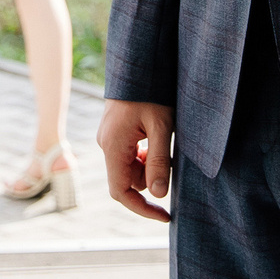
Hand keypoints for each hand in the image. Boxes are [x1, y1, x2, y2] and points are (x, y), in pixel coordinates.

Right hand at [96, 100, 174, 222]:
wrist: (139, 63)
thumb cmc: (152, 92)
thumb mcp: (162, 127)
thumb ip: (159, 162)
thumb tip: (160, 195)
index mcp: (113, 146)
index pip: (120, 192)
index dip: (142, 209)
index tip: (166, 215)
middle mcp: (106, 144)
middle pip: (127, 180)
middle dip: (150, 180)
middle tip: (173, 163)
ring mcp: (108, 138)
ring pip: (129, 167)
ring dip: (149, 166)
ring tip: (166, 143)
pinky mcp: (114, 132)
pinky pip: (129, 154)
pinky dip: (144, 155)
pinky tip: (157, 138)